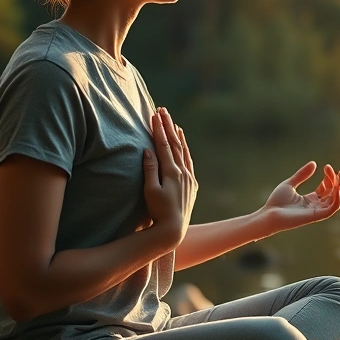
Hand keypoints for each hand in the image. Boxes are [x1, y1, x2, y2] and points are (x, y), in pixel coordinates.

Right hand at [142, 107, 197, 244]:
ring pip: (183, 151)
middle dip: (168, 126)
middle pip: (174, 144)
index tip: (154, 114)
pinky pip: (188, 161)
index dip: (159, 129)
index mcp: (172, 172)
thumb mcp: (150, 191)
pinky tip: (182, 145)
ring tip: (174, 123)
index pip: (164, 145)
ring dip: (178, 136)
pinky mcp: (192, 185)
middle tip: (162, 110)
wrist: (173, 229)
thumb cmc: (157, 211)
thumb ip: (150, 169)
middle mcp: (183, 172)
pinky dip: (185, 150)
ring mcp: (189, 178)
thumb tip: (148, 150)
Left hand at [261, 162, 339, 231]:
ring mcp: (316, 211)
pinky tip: (339, 188)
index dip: (329, 178)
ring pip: (335, 201)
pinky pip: (332, 209)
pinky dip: (338, 199)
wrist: (269, 214)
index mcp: (310, 199)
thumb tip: (314, 164)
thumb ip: (302, 175)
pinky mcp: (315, 216)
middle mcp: (315, 206)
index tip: (327, 167)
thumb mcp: (290, 184)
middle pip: (332, 194)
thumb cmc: (277, 202)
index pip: (325, 188)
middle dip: (339, 183)